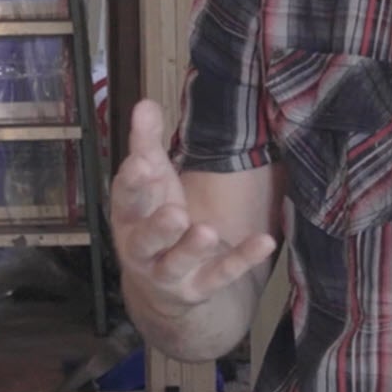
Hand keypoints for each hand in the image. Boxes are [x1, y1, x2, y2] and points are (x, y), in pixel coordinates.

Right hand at [112, 99, 276, 318]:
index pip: (126, 199)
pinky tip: (265, 242)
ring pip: (178, 262)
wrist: (162, 287)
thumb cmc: (154, 219)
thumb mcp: (152, 181)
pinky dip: (241, 260)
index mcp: (129, 217)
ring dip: (192, 248)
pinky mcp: (199, 288)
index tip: (142, 162)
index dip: (133, 183)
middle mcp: (143, 248)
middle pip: (146, 239)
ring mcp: (171, 272)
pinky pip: (220, 275)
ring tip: (206, 232)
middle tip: (175, 212)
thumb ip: (146, 144)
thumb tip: (144, 103)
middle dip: (159, 226)